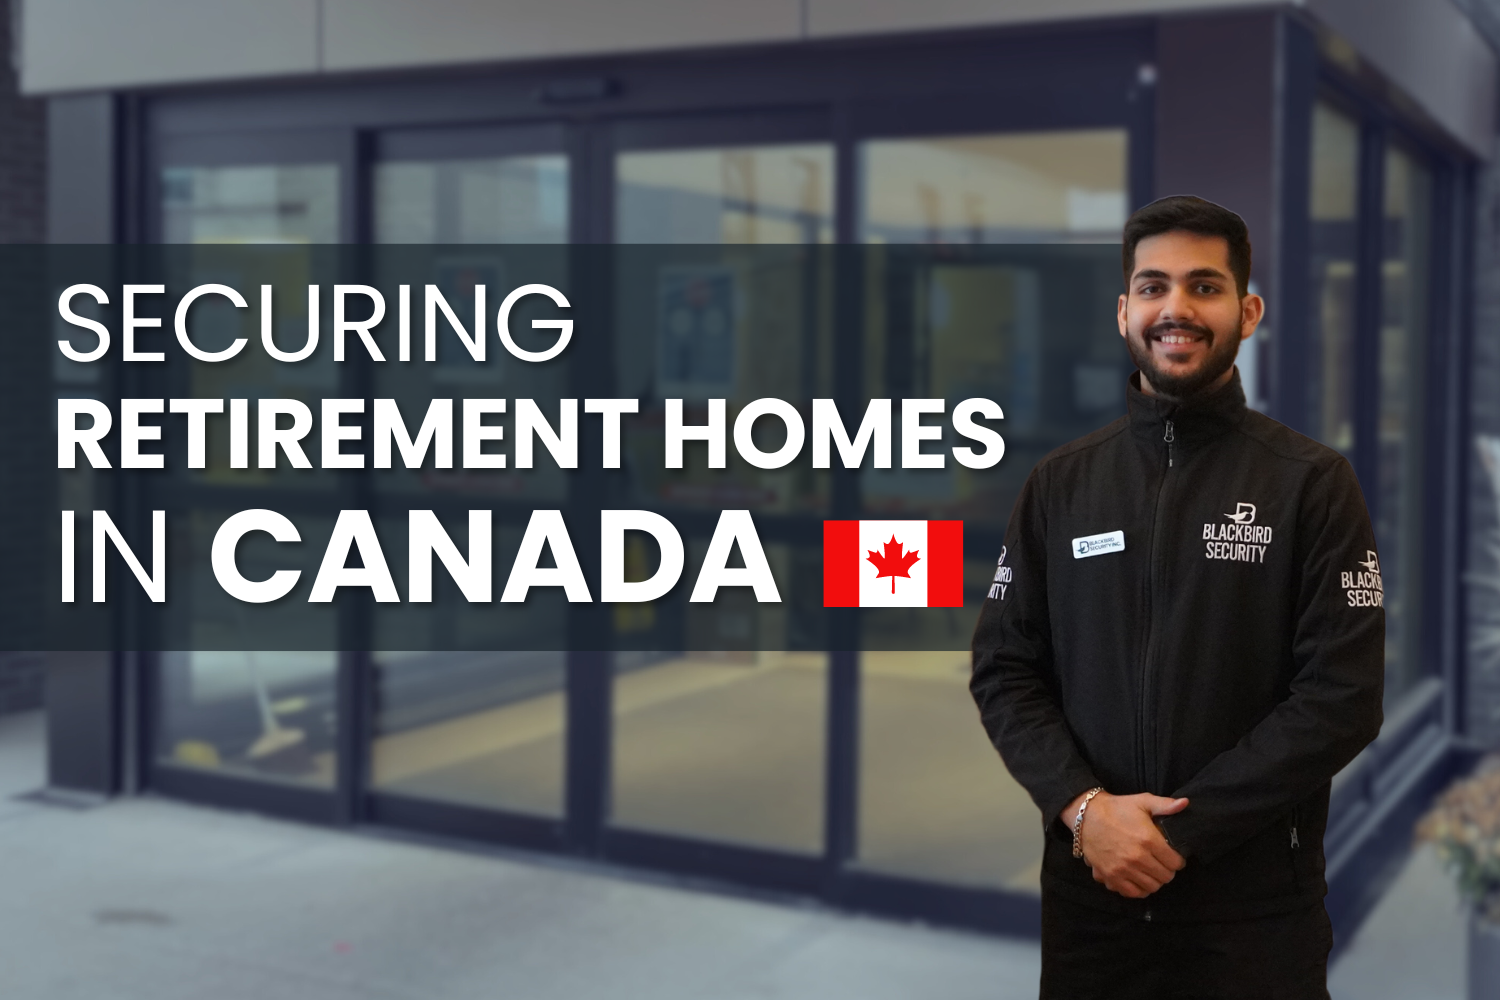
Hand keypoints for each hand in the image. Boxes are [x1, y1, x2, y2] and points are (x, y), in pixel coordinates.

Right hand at [1066, 790, 1187, 898]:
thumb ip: (1165, 805)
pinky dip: (1138, 889)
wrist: (1086, 816)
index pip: (1176, 863)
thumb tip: (1185, 803)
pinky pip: (1132, 893)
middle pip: (1165, 877)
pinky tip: (1138, 878)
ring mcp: (1123, 869)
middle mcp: (1137, 858)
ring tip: (1150, 871)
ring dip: (1154, 880)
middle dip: (1167, 870)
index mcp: (1149, 840)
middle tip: (1162, 863)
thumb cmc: (1117, 808)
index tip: (1173, 856)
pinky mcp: (1110, 876)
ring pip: (1151, 887)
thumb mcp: (1142, 801)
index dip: (1178, 860)